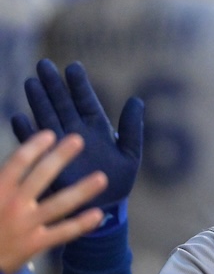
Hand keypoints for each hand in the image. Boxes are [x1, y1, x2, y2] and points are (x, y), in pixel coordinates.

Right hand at [0, 131, 108, 273]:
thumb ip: (2, 181)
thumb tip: (13, 167)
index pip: (17, 163)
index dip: (34, 147)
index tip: (50, 134)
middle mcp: (13, 204)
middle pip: (41, 176)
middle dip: (60, 157)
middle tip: (79, 140)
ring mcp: (25, 225)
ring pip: (59, 204)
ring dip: (82, 190)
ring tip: (102, 178)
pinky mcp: (34, 243)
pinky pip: (63, 232)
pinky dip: (81, 224)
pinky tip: (99, 215)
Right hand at [11, 59, 143, 211]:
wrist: (104, 208)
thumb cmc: (119, 182)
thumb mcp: (130, 154)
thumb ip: (132, 128)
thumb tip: (136, 100)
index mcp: (97, 128)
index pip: (86, 101)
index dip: (79, 85)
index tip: (73, 67)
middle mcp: (76, 132)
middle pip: (62, 103)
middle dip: (53, 85)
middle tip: (43, 65)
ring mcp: (60, 145)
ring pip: (47, 117)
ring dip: (38, 101)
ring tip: (31, 82)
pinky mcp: (47, 162)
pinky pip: (34, 144)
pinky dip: (26, 132)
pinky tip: (18, 118)